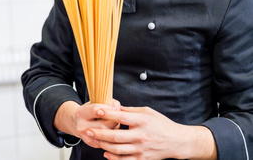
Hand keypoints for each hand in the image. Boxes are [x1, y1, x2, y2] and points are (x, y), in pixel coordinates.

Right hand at [53, 99, 119, 148]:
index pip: (95, 110)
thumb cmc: (89, 111)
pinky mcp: (92, 144)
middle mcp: (81, 127)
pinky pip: (106, 142)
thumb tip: (117, 108)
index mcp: (81, 113)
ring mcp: (86, 137)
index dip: (107, 108)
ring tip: (116, 123)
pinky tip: (114, 130)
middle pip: (102, 126)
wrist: (77, 123)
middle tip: (120, 117)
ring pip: (106, 135)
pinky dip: (112, 136)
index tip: (115, 107)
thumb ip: (105, 103)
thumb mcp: (93, 103)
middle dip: (114, 121)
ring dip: (115, 129)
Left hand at [87, 106, 216, 159]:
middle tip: (88, 131)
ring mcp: (140, 149)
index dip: (107, 114)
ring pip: (117, 150)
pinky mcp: (141, 159)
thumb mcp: (147, 111)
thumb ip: (131, 111)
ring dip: (103, 146)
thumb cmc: (161, 124)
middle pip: (115, 136)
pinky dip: (113, 158)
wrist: (176, 141)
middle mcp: (140, 136)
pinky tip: (105, 153)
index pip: (121, 117)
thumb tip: (115, 107)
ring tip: (93, 141)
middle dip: (99, 133)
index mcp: (142, 121)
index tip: (96, 110)